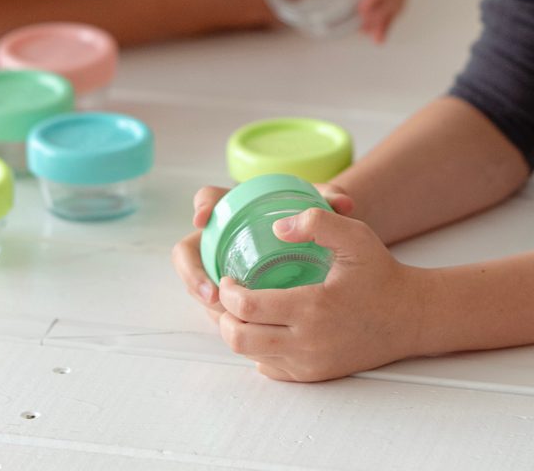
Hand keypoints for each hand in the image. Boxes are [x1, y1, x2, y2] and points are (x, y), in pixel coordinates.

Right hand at [171, 182, 355, 320]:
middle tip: (214, 293)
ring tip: (227, 320)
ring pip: (201, 286)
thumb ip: (330, 200)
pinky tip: (243, 334)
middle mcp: (222, 238)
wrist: (318, 246)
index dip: (201, 206)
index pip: (209, 200)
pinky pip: (218, 308)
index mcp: (237, 207)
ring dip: (207, 305)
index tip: (203, 218)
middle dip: (193, 274)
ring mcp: (224, 266)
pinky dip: (225, 321)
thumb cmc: (312, 221)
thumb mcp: (320, 206)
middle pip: (189, 253)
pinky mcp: (233, 294)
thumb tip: (344, 204)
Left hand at [216, 205, 422, 381]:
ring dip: (238, 333)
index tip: (228, 277)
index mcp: (313, 308)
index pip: (249, 308)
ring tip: (240, 308)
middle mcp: (308, 343)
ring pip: (252, 356)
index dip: (227, 292)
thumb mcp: (355, 236)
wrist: (409, 317)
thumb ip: (317, 222)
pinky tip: (262, 326)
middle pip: (240, 340)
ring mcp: (310, 364)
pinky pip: (271, 369)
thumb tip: (276, 226)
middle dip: (224, 316)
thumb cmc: (381, 274)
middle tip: (228, 294)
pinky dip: (257, 349)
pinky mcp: (315, 375)